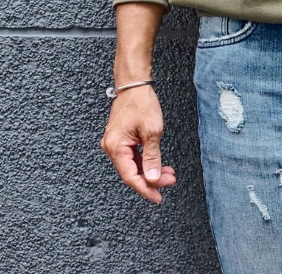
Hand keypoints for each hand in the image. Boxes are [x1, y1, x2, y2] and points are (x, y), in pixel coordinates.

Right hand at [100, 85, 175, 204]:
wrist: (134, 84)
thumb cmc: (141, 102)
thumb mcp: (152, 131)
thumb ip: (152, 157)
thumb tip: (153, 178)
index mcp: (115, 147)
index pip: (130, 176)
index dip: (145, 189)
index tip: (158, 197)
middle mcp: (111, 147)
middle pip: (131, 172)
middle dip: (151, 178)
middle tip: (170, 181)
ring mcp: (115, 143)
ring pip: (133, 165)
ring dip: (150, 170)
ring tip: (168, 174)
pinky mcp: (120, 139)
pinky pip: (132, 156)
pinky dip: (146, 161)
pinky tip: (158, 164)